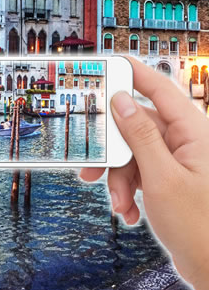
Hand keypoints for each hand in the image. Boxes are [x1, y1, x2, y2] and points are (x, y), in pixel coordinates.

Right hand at [80, 57, 208, 289]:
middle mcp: (184, 141)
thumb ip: (140, 136)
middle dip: (113, 153)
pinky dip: (127, 190)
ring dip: (119, 180)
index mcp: (193, 132)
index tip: (112, 63)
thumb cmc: (200, 226)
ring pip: (132, 154)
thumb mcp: (162, 177)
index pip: (160, 90)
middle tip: (91, 168)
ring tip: (121, 204)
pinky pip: (137, 172)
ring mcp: (174, 160)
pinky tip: (129, 210)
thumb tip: (121, 103)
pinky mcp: (165, 176)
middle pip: (136, 128)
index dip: (136, 74)